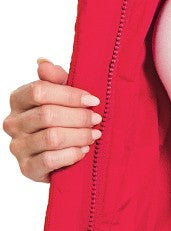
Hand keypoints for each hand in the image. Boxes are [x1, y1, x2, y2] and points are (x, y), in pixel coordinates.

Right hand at [3, 58, 102, 182]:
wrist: (62, 155)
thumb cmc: (64, 119)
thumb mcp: (63, 96)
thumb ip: (56, 79)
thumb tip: (43, 62)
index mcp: (18, 100)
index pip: (39, 91)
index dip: (70, 95)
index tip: (93, 100)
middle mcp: (12, 123)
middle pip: (47, 114)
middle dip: (78, 117)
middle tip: (97, 119)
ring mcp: (17, 147)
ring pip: (51, 137)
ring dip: (79, 135)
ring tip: (95, 135)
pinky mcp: (26, 168)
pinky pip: (50, 159)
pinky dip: (71, 154)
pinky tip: (83, 150)